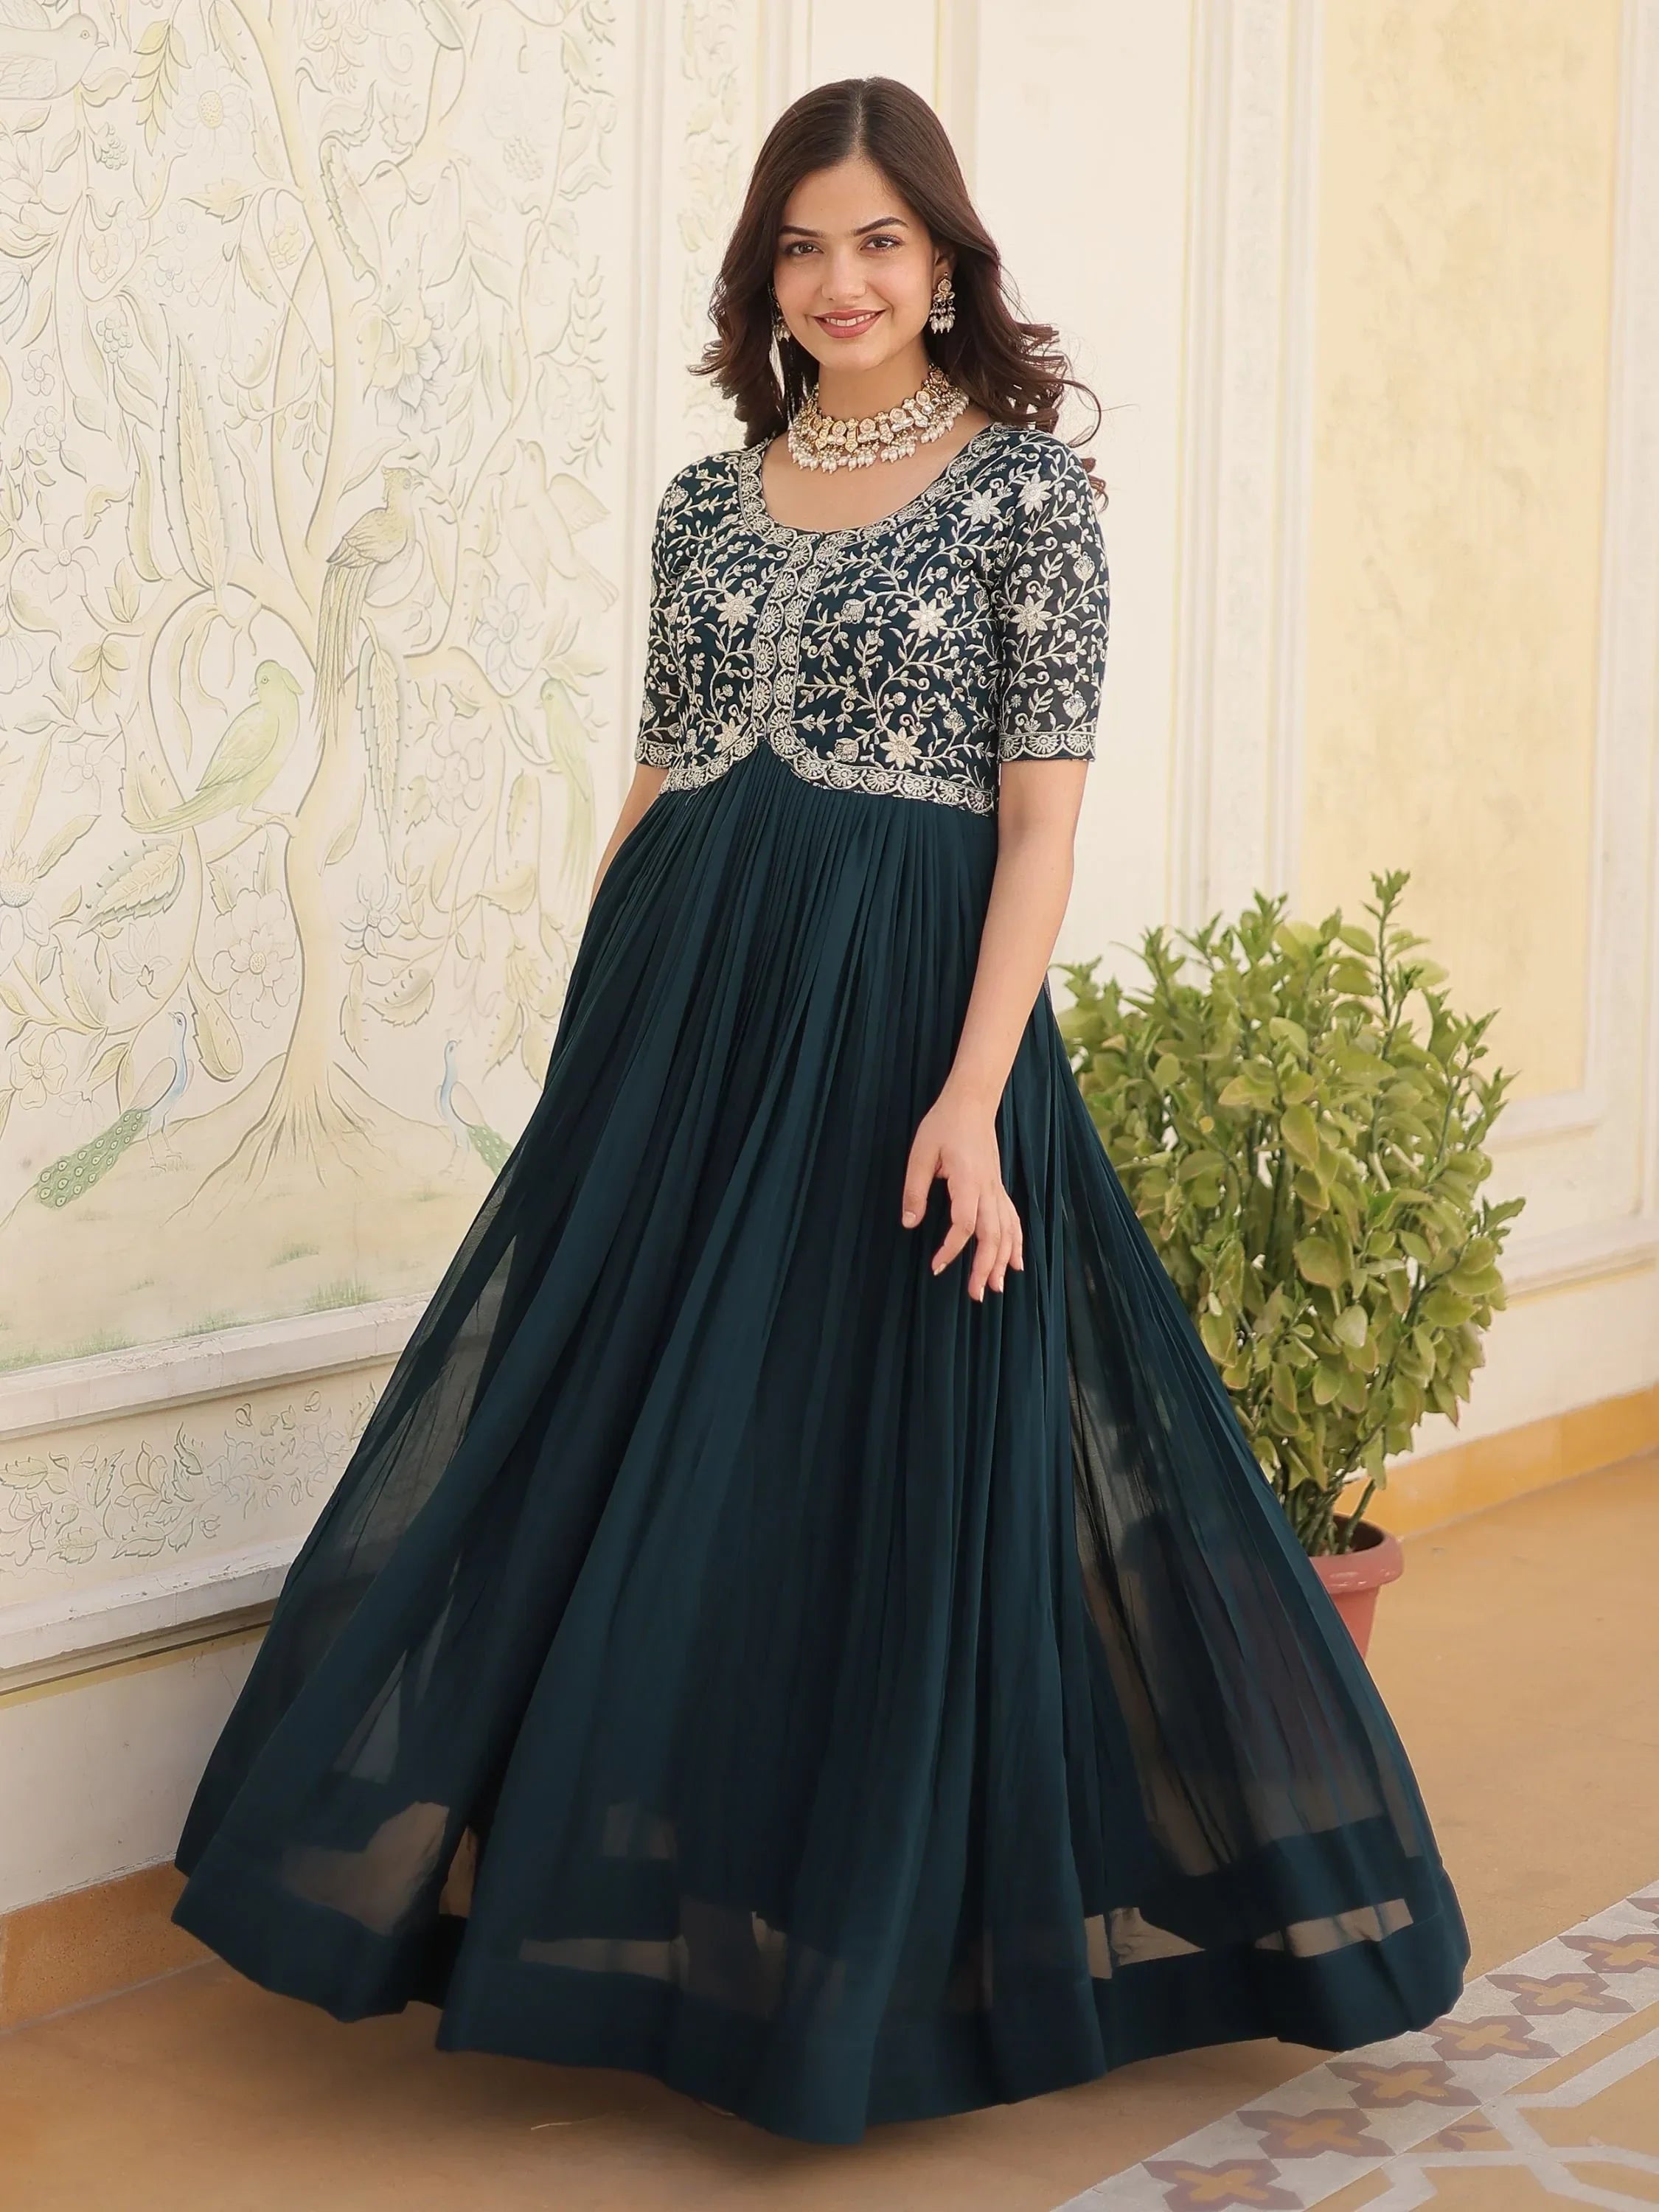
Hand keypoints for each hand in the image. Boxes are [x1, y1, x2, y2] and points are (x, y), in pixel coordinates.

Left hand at [900, 1087, 1024, 1301]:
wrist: (971, 1103)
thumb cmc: (943, 1125)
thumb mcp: (920, 1152)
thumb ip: (915, 1189)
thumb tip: (909, 1222)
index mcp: (968, 1180)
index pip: (965, 1223)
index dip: (952, 1249)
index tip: (937, 1266)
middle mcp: (988, 1188)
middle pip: (993, 1234)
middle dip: (984, 1266)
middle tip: (975, 1295)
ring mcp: (997, 1189)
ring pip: (1006, 1230)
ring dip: (1002, 1260)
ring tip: (995, 1288)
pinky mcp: (998, 1188)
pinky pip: (1012, 1219)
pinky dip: (1016, 1242)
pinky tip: (1016, 1263)